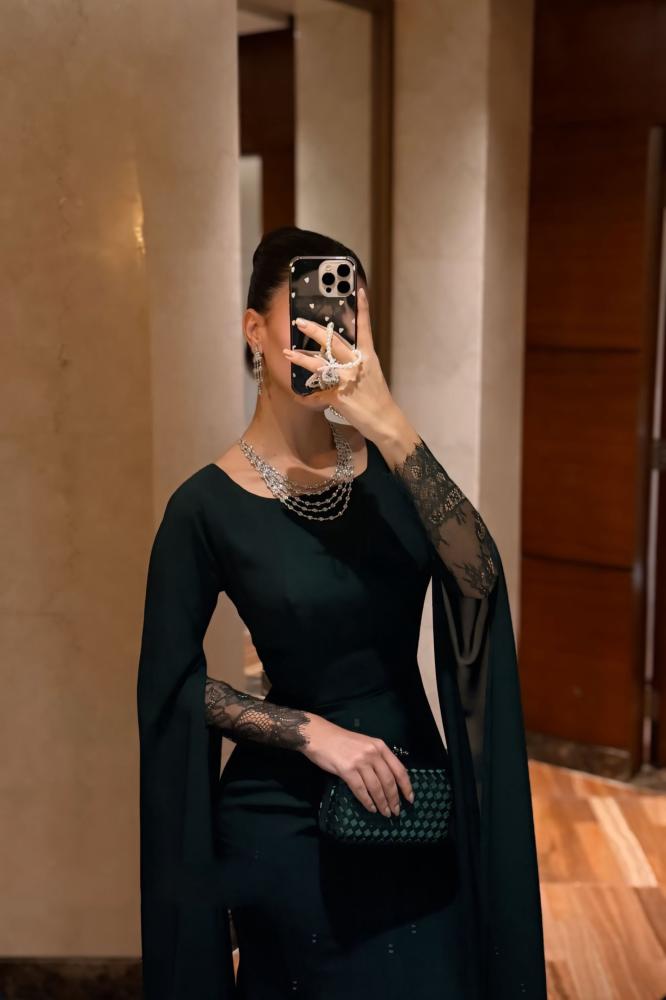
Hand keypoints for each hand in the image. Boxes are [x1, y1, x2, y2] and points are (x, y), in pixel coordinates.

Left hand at [282, 286, 401, 443]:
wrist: (385, 421)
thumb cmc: (377, 398)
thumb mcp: (370, 374)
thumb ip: (355, 362)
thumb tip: (337, 355)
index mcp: (367, 356)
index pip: (365, 328)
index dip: (362, 309)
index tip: (358, 290)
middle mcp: (357, 364)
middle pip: (333, 342)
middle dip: (315, 331)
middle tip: (300, 322)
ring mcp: (347, 380)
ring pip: (320, 365)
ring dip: (301, 358)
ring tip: (287, 353)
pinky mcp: (338, 397)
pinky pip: (317, 395)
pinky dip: (307, 398)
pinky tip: (299, 397)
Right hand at [299, 714, 413, 815]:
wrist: (319, 735)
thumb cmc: (341, 741)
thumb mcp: (365, 744)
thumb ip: (377, 758)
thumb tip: (388, 780)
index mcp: (380, 746)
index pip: (399, 769)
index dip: (406, 786)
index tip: (410, 799)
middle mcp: (373, 753)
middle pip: (389, 781)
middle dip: (394, 799)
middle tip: (396, 811)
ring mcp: (360, 761)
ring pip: (376, 788)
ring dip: (382, 803)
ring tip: (385, 813)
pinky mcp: (347, 770)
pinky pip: (361, 790)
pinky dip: (367, 801)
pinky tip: (371, 808)